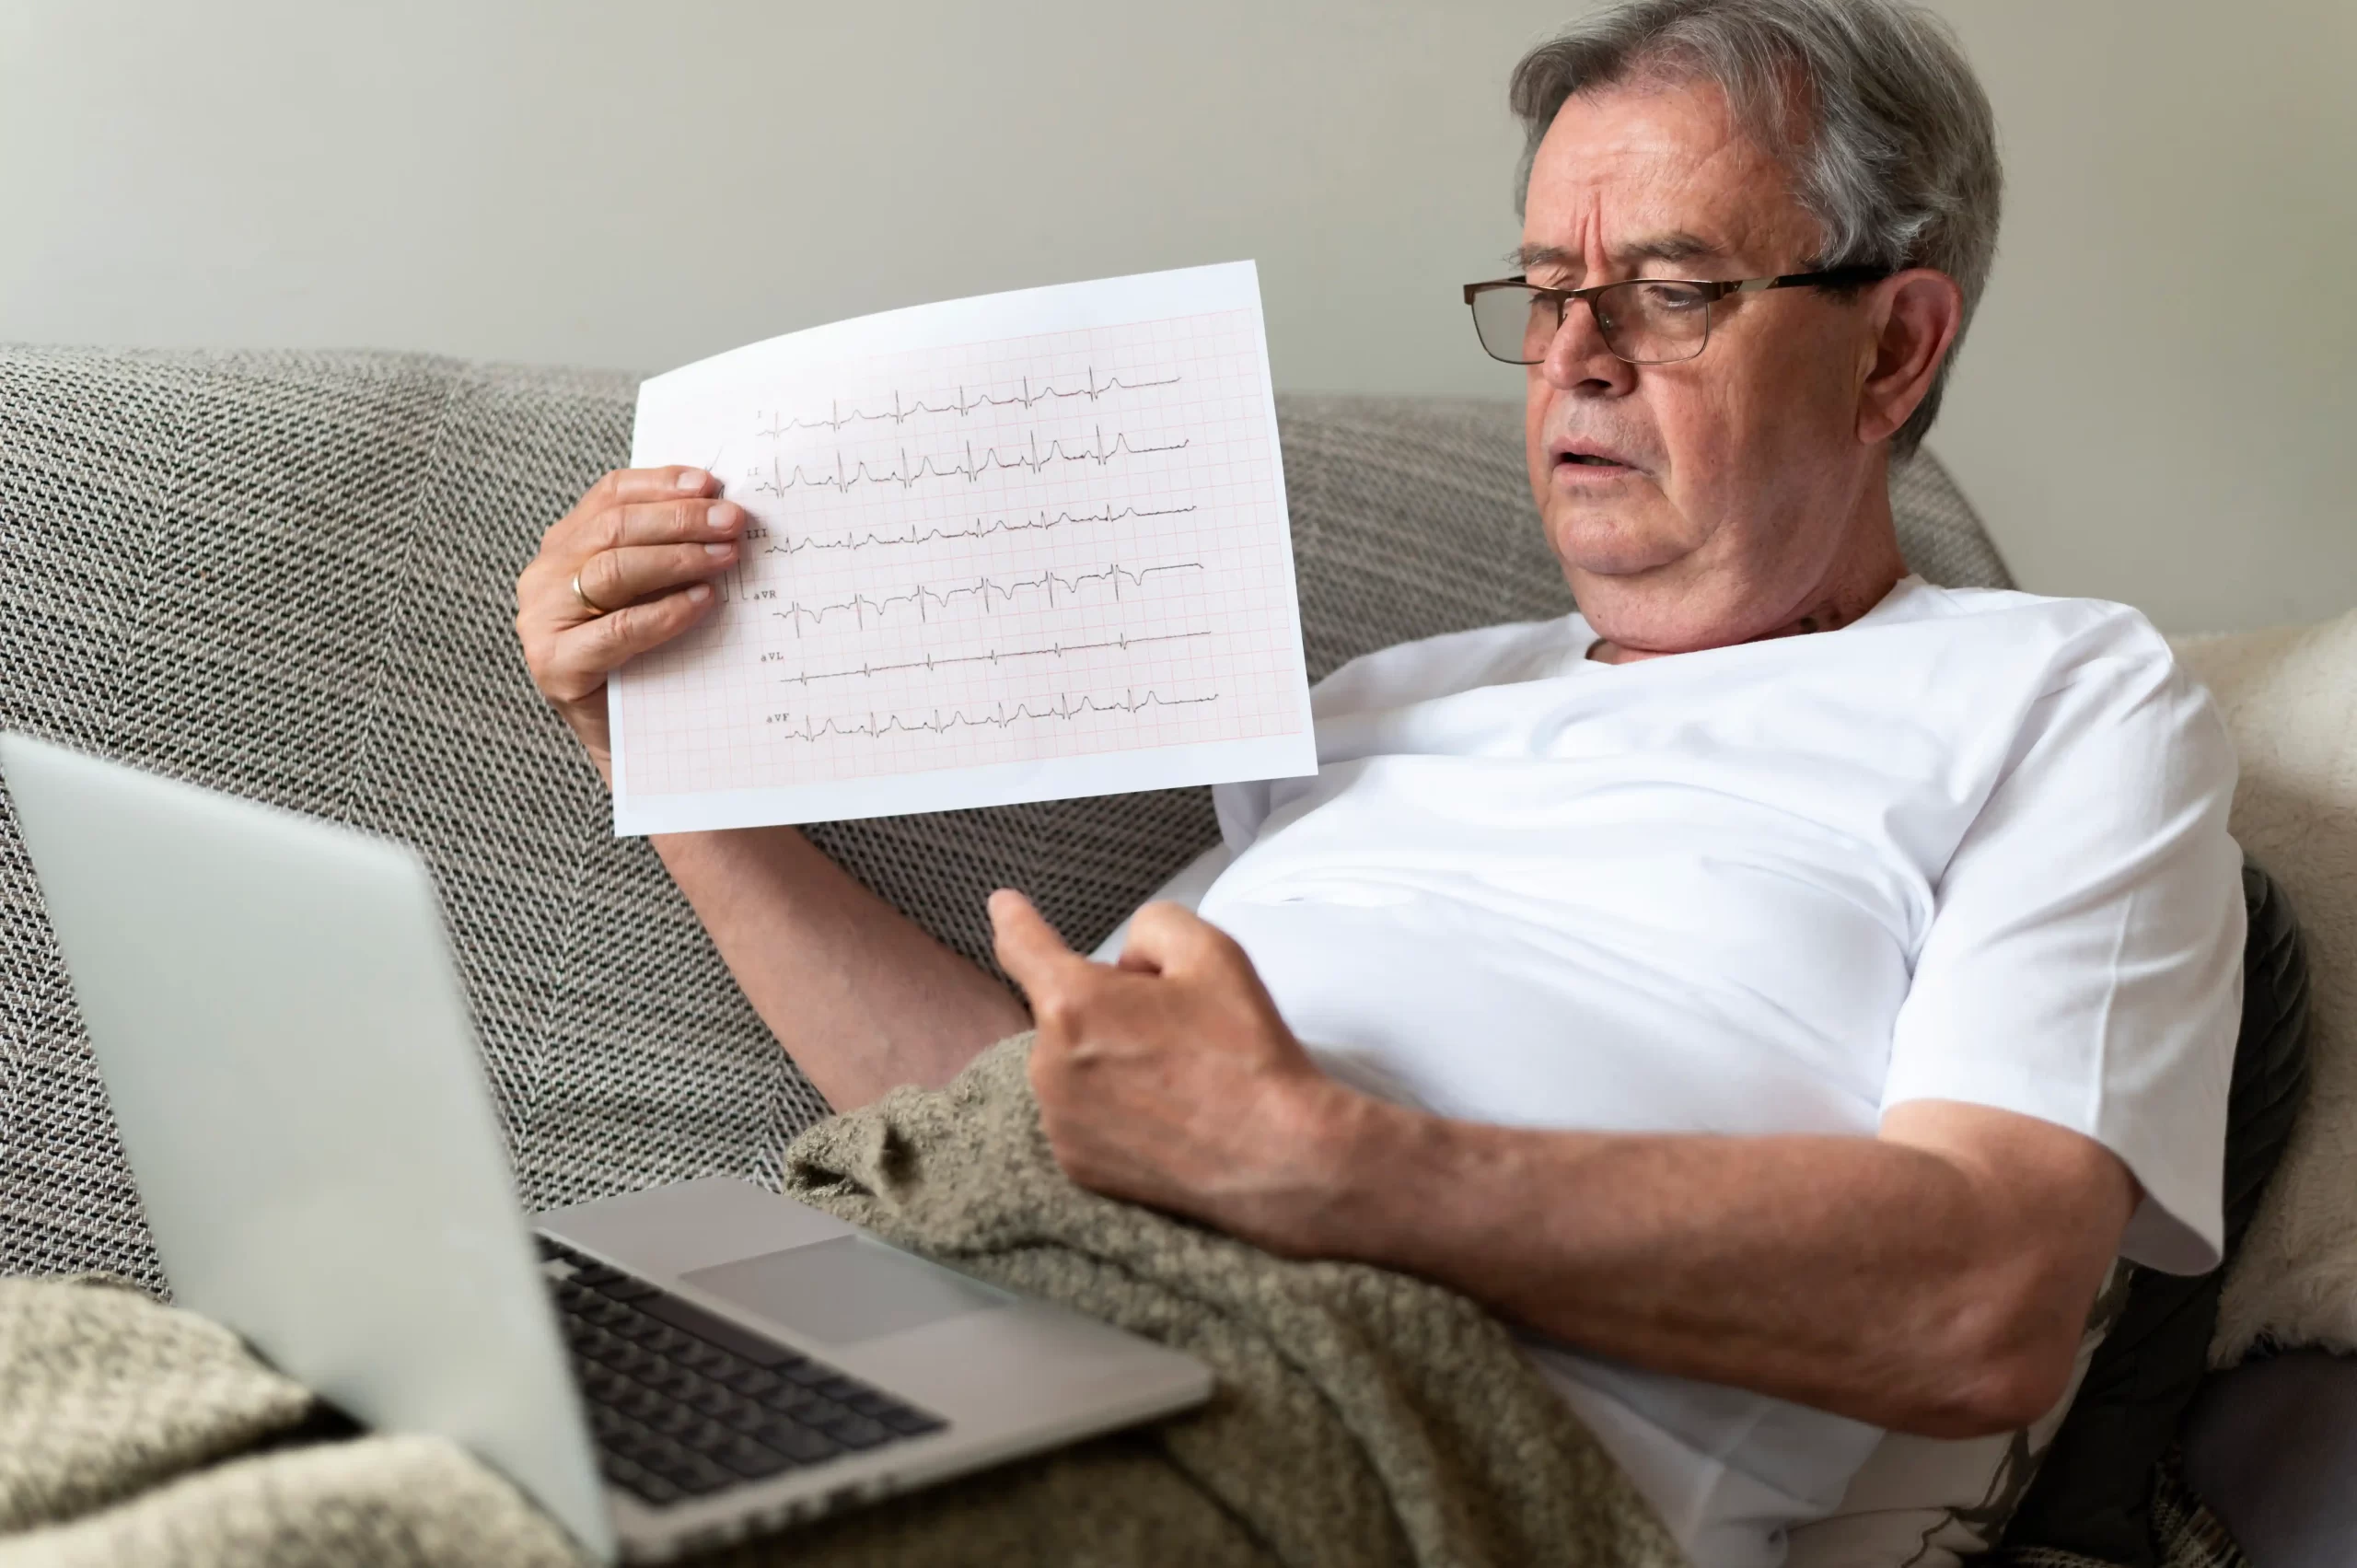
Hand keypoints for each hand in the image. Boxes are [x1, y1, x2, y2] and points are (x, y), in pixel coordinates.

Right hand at [514, 466, 746, 779]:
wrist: (638, 744)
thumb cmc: (652, 659)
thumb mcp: (655, 592)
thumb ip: (668, 549)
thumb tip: (722, 506)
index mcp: (564, 546)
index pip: (610, 496)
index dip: (661, 484)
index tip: (711, 483)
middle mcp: (544, 576)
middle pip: (614, 528)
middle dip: (680, 519)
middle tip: (733, 521)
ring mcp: (542, 620)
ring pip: (612, 570)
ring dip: (678, 558)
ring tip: (728, 557)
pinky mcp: (555, 665)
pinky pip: (618, 629)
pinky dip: (666, 612)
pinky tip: (705, 602)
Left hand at [988, 890, 1354, 1252]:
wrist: (1276, 1158)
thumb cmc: (1245, 1054)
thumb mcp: (1213, 952)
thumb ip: (1153, 927)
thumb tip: (1127, 963)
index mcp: (1074, 1004)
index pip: (1022, 946)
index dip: (1014, 919)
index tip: (1004, 907)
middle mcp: (1049, 1067)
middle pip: (1065, 1010)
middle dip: (1107, 1006)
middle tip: (1174, 1027)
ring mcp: (1059, 1122)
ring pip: (1072, 1063)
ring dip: (1106, 1057)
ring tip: (1176, 1077)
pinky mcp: (1076, 1165)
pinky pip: (1081, 1113)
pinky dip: (1111, 1106)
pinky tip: (1165, 1114)